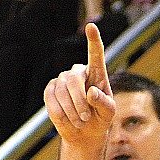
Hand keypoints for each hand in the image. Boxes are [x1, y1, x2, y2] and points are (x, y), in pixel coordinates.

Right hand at [44, 23, 114, 148]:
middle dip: (80, 101)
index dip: (93, 41)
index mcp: (97, 74)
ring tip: (81, 121)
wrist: (84, 132)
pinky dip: (61, 113)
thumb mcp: (109, 113)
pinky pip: (52, 99)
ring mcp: (62, 79)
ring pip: (62, 91)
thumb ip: (104, 103)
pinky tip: (69, 120)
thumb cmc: (100, 119)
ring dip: (72, 110)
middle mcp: (78, 72)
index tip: (91, 26)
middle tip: (86, 117)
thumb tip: (91, 91)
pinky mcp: (50, 89)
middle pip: (74, 80)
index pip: (95, 54)